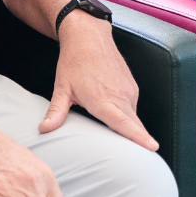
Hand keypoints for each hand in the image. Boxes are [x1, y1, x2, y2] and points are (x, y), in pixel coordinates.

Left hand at [39, 12, 158, 151]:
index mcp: (103, 99)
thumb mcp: (62, 87)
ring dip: (129, 129)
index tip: (152, 147)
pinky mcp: (132, 86)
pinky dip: (127, 116)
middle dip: (138, 142)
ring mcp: (129, 90)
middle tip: (139, 161)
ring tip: (120, 141)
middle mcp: (120, 95)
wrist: (89, 35)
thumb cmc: (74, 61)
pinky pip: (132, 107)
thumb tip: (43, 130)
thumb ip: (56, 112)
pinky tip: (116, 117)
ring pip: (133, 117)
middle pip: (134, 125)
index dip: (138, 137)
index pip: (124, 123)